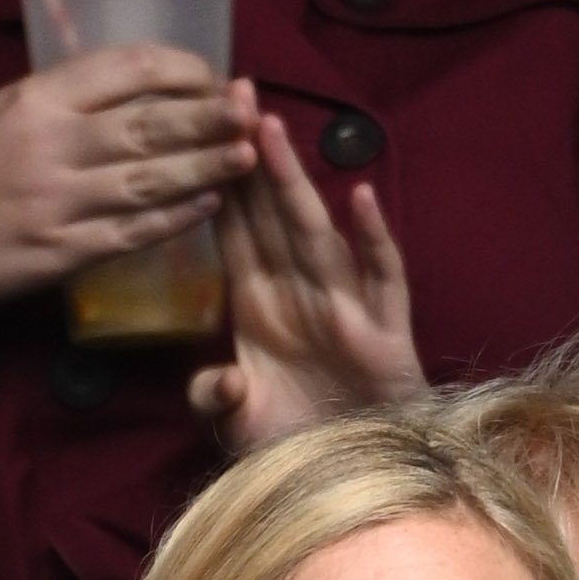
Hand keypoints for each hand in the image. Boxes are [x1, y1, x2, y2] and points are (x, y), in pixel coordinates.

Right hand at [0, 50, 254, 315]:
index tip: (211, 78)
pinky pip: (129, 233)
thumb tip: (124, 85)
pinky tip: (206, 207)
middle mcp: (51, 146)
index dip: (182, 72)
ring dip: (206, 168)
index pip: (129, 71)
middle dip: (209, 117)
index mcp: (36, 99)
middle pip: (151, 125)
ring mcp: (56, 205)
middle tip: (252, 111)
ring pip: (149, 181)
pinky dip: (174, 219)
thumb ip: (58, 95)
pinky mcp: (57, 256)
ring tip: (246, 156)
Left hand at [188, 112, 424, 452]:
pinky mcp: (384, 330)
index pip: (234, 235)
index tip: (194, 135)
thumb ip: (217, 399)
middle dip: (249, 161)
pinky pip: (381, 277)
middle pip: (269, 217)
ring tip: (270, 133)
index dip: (217, 187)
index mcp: (259, 309)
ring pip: (315, 233)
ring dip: (293, 184)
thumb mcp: (242, 426)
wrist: (360, 480)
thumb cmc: (300, 445)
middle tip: (230, 99)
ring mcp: (343, 306)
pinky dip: (373, 240)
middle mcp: (299, 296)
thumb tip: (217, 382)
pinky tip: (360, 201)